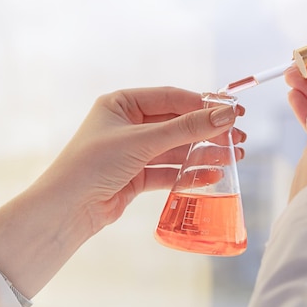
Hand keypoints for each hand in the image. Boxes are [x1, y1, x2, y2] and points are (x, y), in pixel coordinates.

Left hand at [38, 86, 245, 233]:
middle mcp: (127, 125)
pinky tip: (212, 175)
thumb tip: (226, 114)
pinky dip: (188, 173)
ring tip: (234, 157)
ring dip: (203, 153)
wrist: (67, 209)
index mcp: (121, 104)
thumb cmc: (94, 164)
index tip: (233, 111)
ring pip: (175, 149)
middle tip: (239, 137)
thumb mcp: (142, 141)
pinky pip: (168, 171)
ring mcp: (131, 151)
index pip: (171, 98)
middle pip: (176, 124)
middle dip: (207, 131)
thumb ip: (185, 128)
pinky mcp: (134, 176)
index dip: (203, 104)